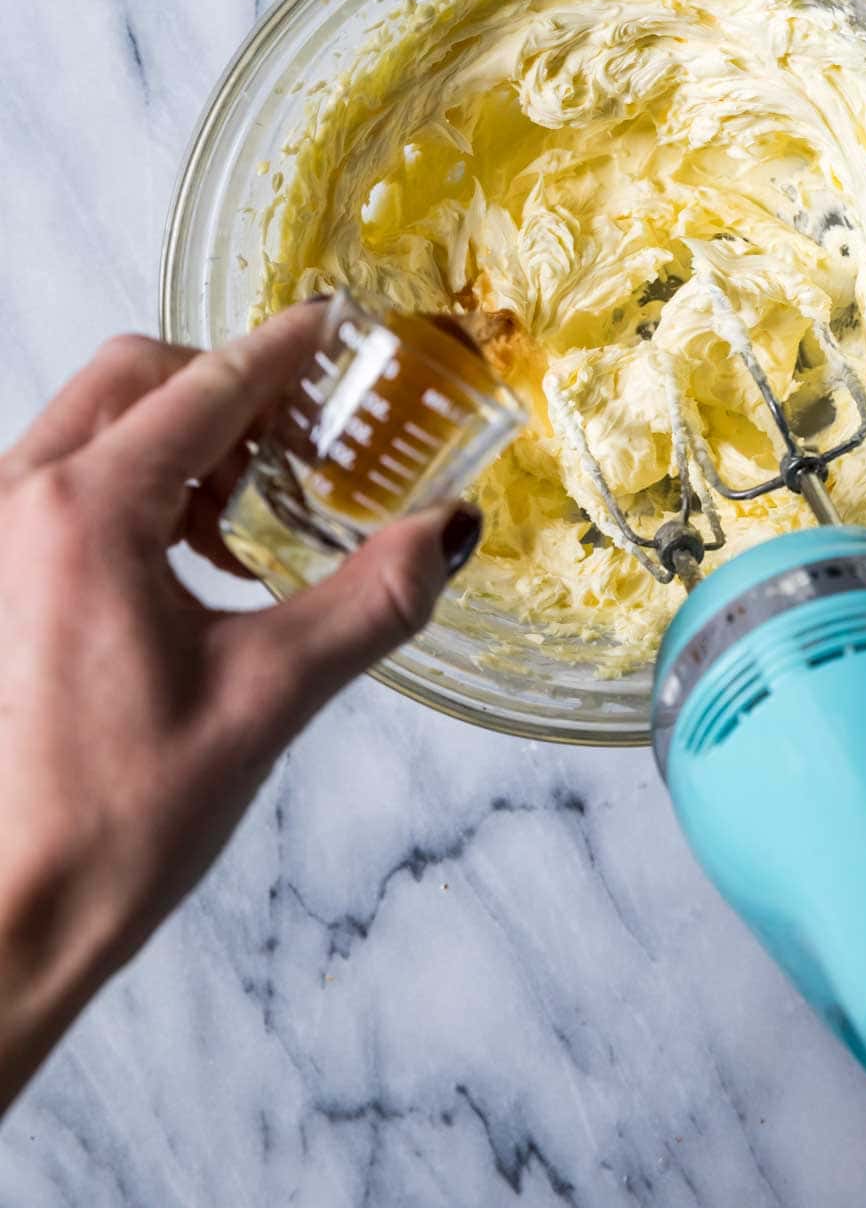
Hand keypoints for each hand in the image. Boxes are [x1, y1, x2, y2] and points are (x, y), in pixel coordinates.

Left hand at [0, 307, 480, 1110]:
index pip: (207, 388)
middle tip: (304, 440)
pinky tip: (194, 556)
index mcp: (86, 513)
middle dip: (227, 389)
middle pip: (137, 376)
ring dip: (181, 436)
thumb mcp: (270, 696)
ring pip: (96, 420)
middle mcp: (18, 499)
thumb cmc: (121, 818)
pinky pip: (68, 474)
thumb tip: (450, 530)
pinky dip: (138, 479)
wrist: (16, 910)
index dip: (284, 351)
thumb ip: (372, 598)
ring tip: (252, 515)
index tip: (337, 326)